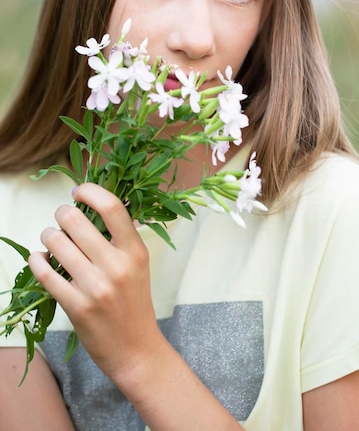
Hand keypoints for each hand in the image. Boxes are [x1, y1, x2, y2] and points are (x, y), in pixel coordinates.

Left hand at [28, 183, 160, 380]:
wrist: (136, 349)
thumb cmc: (135, 303)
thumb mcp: (140, 265)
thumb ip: (124, 237)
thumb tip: (102, 206)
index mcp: (136, 251)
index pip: (112, 207)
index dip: (90, 191)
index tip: (78, 192)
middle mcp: (117, 265)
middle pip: (76, 220)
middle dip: (62, 213)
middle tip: (62, 218)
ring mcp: (96, 287)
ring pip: (56, 243)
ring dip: (48, 236)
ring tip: (51, 240)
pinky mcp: (76, 306)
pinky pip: (45, 273)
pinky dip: (36, 260)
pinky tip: (39, 259)